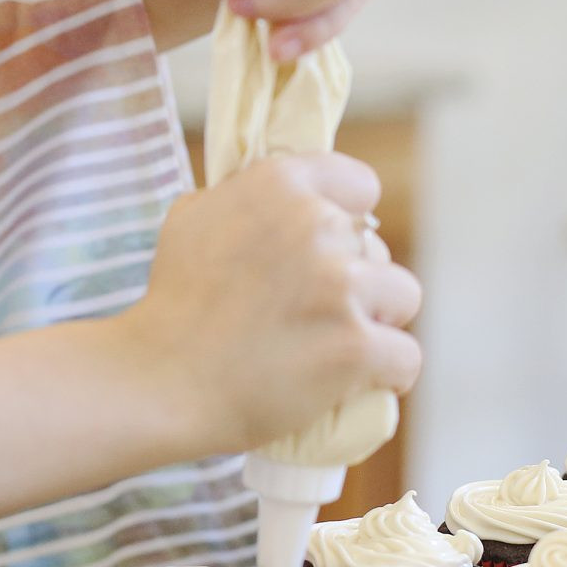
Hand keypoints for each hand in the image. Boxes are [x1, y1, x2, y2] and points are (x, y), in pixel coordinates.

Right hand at [119, 152, 422, 452]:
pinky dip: (387, 374)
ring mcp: (341, 286)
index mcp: (280, 184)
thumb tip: (284, 199)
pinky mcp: (356, 346)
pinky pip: (406, 357)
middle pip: (378, 249)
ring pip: (403, 297)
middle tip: (310, 314)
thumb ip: (247, 198)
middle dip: (354, 279)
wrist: (160, 380)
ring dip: (377, 321)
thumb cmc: (171, 302)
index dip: (346, 220)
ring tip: (334, 346)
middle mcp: (317, 225)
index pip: (360, 186)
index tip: (326, 251)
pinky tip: (357, 382)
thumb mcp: (194, 218)